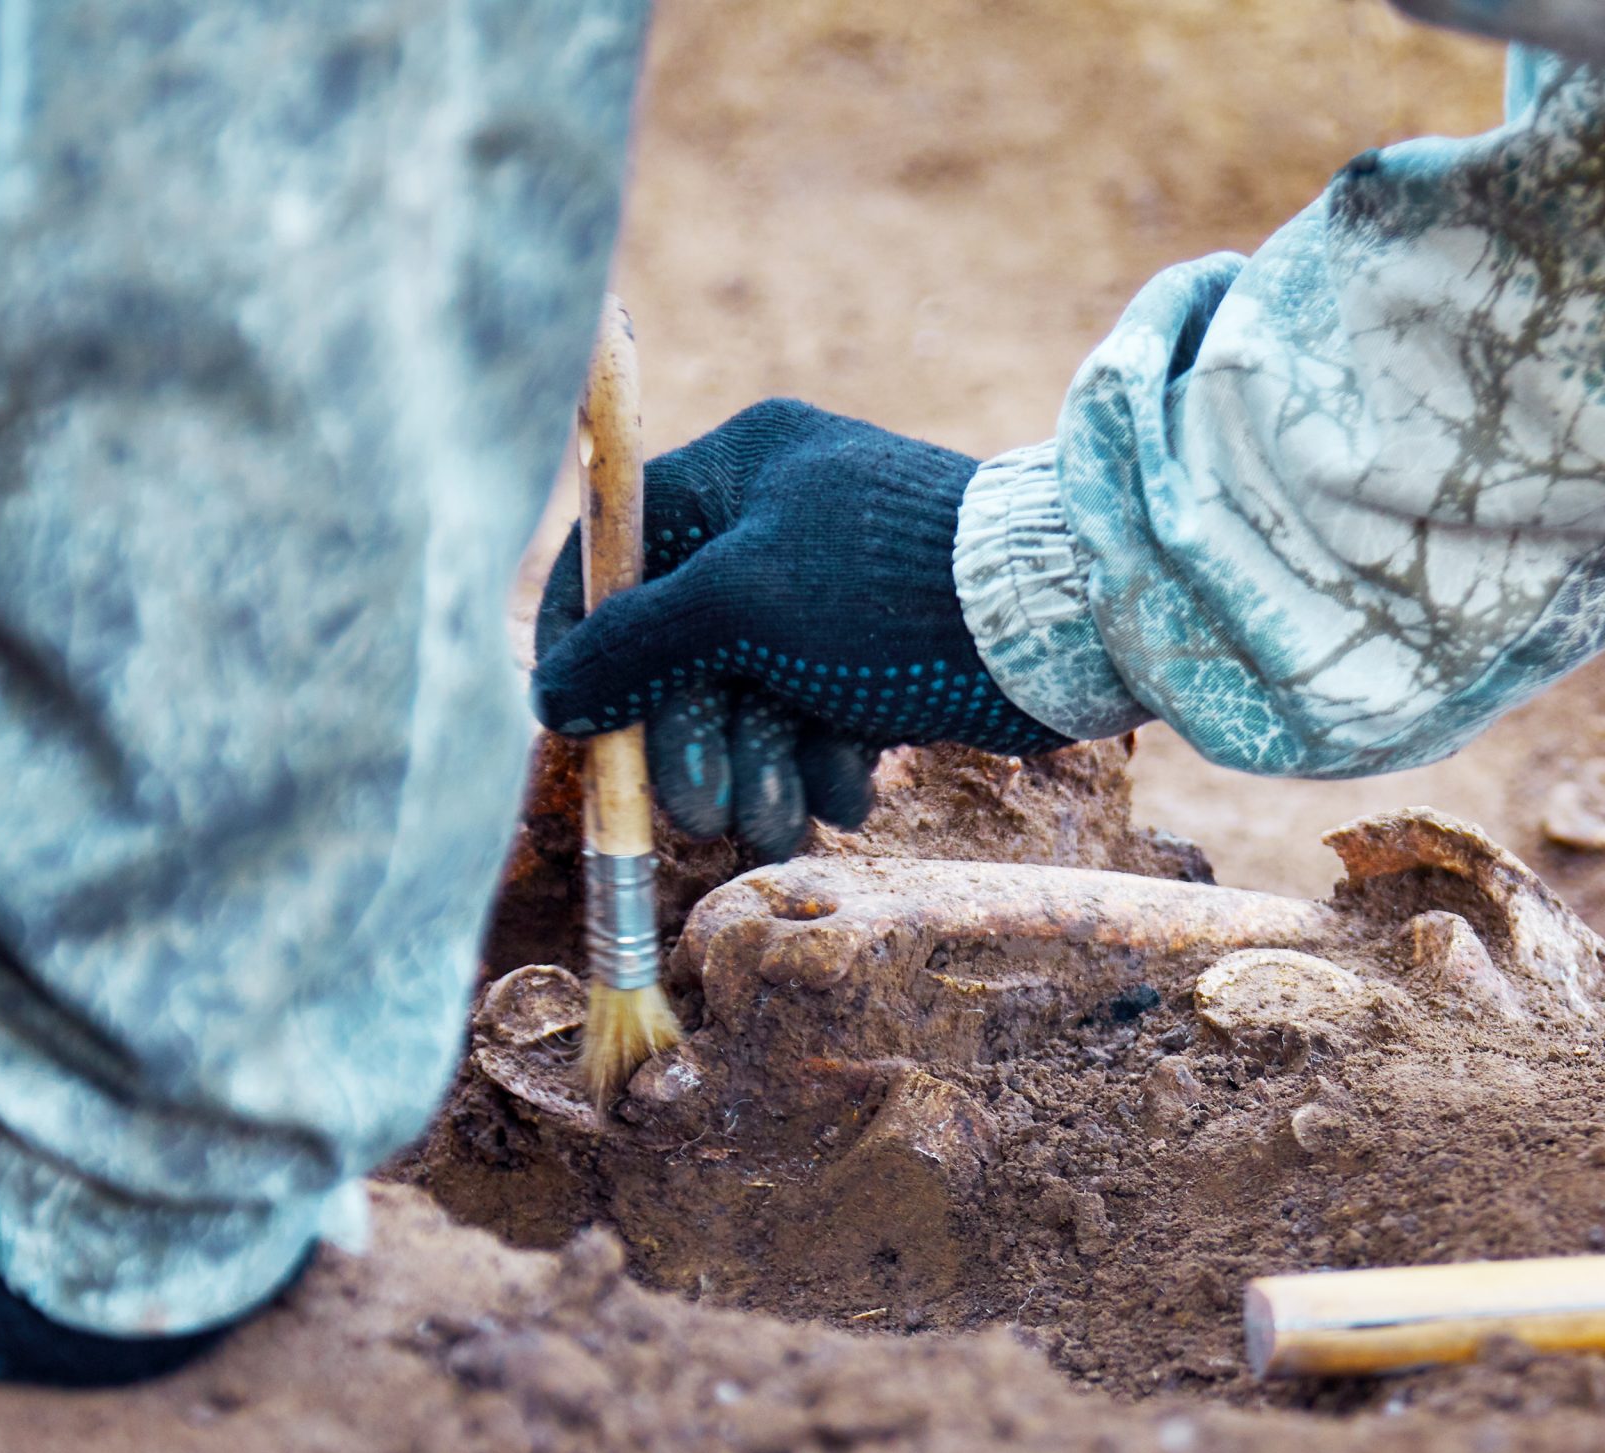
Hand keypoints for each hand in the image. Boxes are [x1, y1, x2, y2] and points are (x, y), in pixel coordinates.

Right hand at [532, 400, 1063, 859]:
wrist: (1054, 626)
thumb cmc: (887, 588)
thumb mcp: (739, 603)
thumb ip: (634, 644)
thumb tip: (550, 695)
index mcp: (738, 472)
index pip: (617, 550)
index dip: (580, 640)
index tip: (570, 722)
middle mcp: (778, 525)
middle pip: (683, 648)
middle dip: (692, 743)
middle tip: (699, 817)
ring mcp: (831, 594)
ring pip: (751, 699)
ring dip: (757, 774)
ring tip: (780, 826)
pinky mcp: (880, 655)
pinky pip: (816, 720)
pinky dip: (823, 766)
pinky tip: (848, 796)